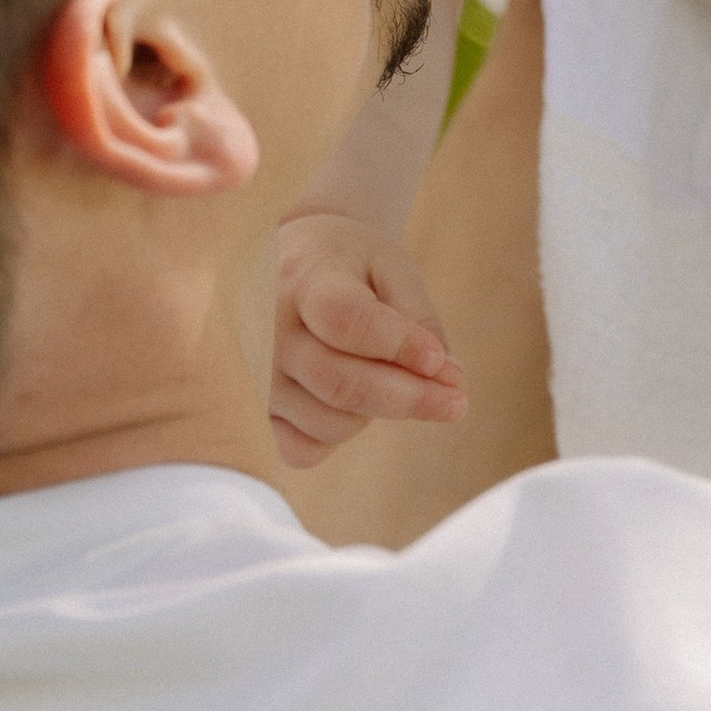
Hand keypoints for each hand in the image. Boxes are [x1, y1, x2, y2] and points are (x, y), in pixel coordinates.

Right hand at [273, 210, 464, 469]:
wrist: (287, 261)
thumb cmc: (348, 264)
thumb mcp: (391, 268)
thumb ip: (420, 319)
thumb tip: (449, 381)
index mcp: (303, 279)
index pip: (347, 322)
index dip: (399, 346)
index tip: (438, 360)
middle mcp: (266, 329)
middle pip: (342, 384)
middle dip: (410, 398)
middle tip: (456, 399)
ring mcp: (254, 376)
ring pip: (328, 423)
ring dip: (376, 413)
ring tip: (387, 380)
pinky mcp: (256, 410)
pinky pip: (301, 450)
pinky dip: (336, 436)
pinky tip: (351, 404)